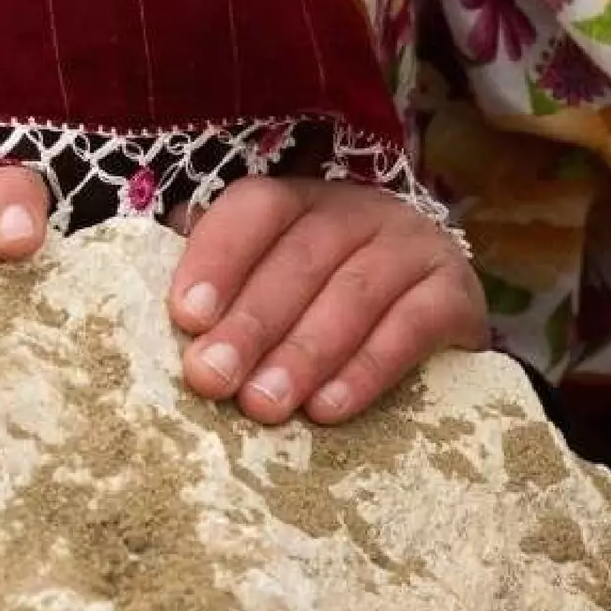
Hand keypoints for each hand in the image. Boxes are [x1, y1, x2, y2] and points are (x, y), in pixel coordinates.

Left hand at [166, 177, 486, 426]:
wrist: (437, 324)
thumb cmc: (325, 308)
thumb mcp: (273, 285)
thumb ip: (221, 288)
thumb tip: (153, 311)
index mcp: (302, 202)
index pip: (256, 209)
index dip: (218, 257)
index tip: (184, 317)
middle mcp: (359, 211)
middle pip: (300, 258)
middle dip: (250, 323)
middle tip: (211, 380)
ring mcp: (413, 247)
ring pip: (354, 293)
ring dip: (304, 353)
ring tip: (264, 406)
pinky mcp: (456, 293)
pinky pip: (412, 327)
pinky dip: (369, 368)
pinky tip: (331, 408)